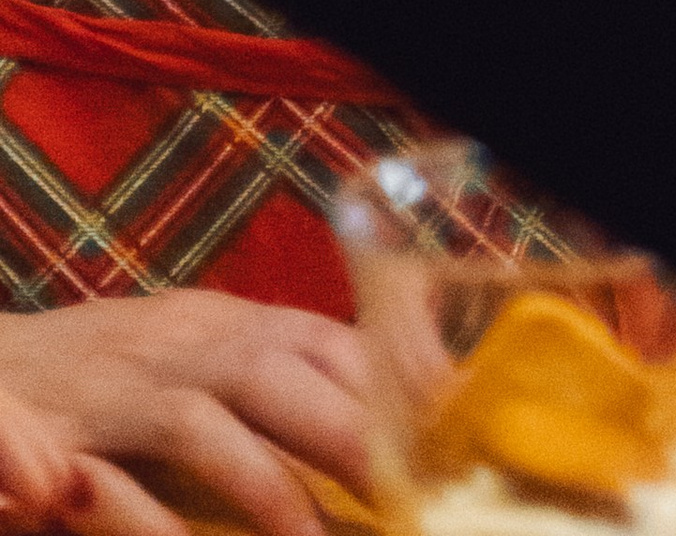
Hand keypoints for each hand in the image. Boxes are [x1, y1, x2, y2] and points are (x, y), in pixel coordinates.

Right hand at [0, 295, 370, 535]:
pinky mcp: (64, 437)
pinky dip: (151, 523)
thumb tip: (375, 416)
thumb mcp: (194, 354)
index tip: (448, 428)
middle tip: (407, 499)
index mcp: (225, 323)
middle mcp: (181, 345)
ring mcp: (122, 388)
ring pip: (205, 424)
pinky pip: (111, 480)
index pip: (327, 338)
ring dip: (266, 488)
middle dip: (352, 436)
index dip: (394, 380)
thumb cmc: (103, 372)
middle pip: (282, 375)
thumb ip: (269, 378)